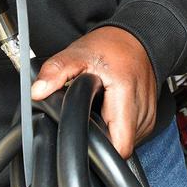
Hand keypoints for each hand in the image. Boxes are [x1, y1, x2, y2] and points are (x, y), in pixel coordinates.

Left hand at [30, 27, 156, 157]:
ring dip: (109, 133)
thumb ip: (56, 71)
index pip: (119, 146)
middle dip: (99, 138)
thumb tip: (38, 91)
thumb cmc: (110, 47)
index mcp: (126, 95)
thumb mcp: (78, 53)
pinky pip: (131, 135)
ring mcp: (148, 116)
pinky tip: (109, 110)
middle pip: (119, 146)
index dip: (98, 148)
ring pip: (126, 143)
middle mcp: (142, 110)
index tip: (83, 134)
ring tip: (100, 109)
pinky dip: (118, 127)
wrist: (136, 39)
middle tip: (88, 115)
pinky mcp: (149, 118)